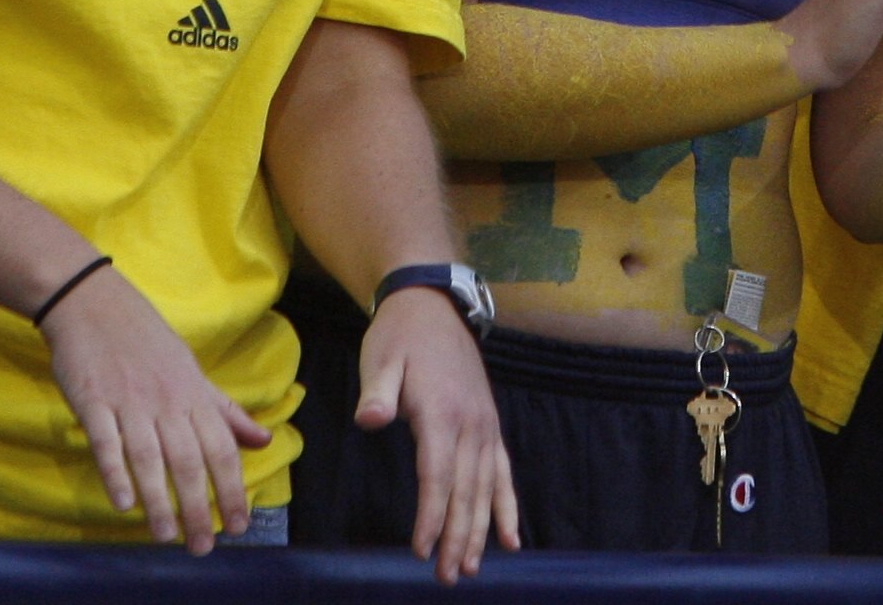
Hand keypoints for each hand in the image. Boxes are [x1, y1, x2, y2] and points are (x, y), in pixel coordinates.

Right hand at [39, 262, 269, 549]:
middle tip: (203, 546)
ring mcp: (128, 400)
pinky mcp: (93, 400)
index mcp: (193, 394)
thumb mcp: (192, 372)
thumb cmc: (146, 342)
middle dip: (199, 506)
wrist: (94, 303)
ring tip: (166, 536)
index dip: (233, 487)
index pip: (221, 448)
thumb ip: (225, 411)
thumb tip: (264, 440)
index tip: (240, 525)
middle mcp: (166, 401)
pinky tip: (123, 502)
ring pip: (149, 456)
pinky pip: (106, 440)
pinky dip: (115, 471)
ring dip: (159, 499)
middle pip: (188, 459)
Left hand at [358, 288, 517, 583]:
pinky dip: (507, 507)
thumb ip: (378, 392)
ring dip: (480, 530)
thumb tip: (371, 419)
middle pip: (465, 491)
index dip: (431, 515)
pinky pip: (503, 473)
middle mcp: (470, 424)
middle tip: (449, 576)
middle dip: (458, 536)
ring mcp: (485, 426)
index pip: (437, 475)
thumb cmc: (399, 336)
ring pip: (486, 488)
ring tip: (472, 568)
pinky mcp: (489, 426)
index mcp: (441, 411)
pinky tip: (511, 539)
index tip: (422, 551)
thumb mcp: (380, 357)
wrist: (432, 305)